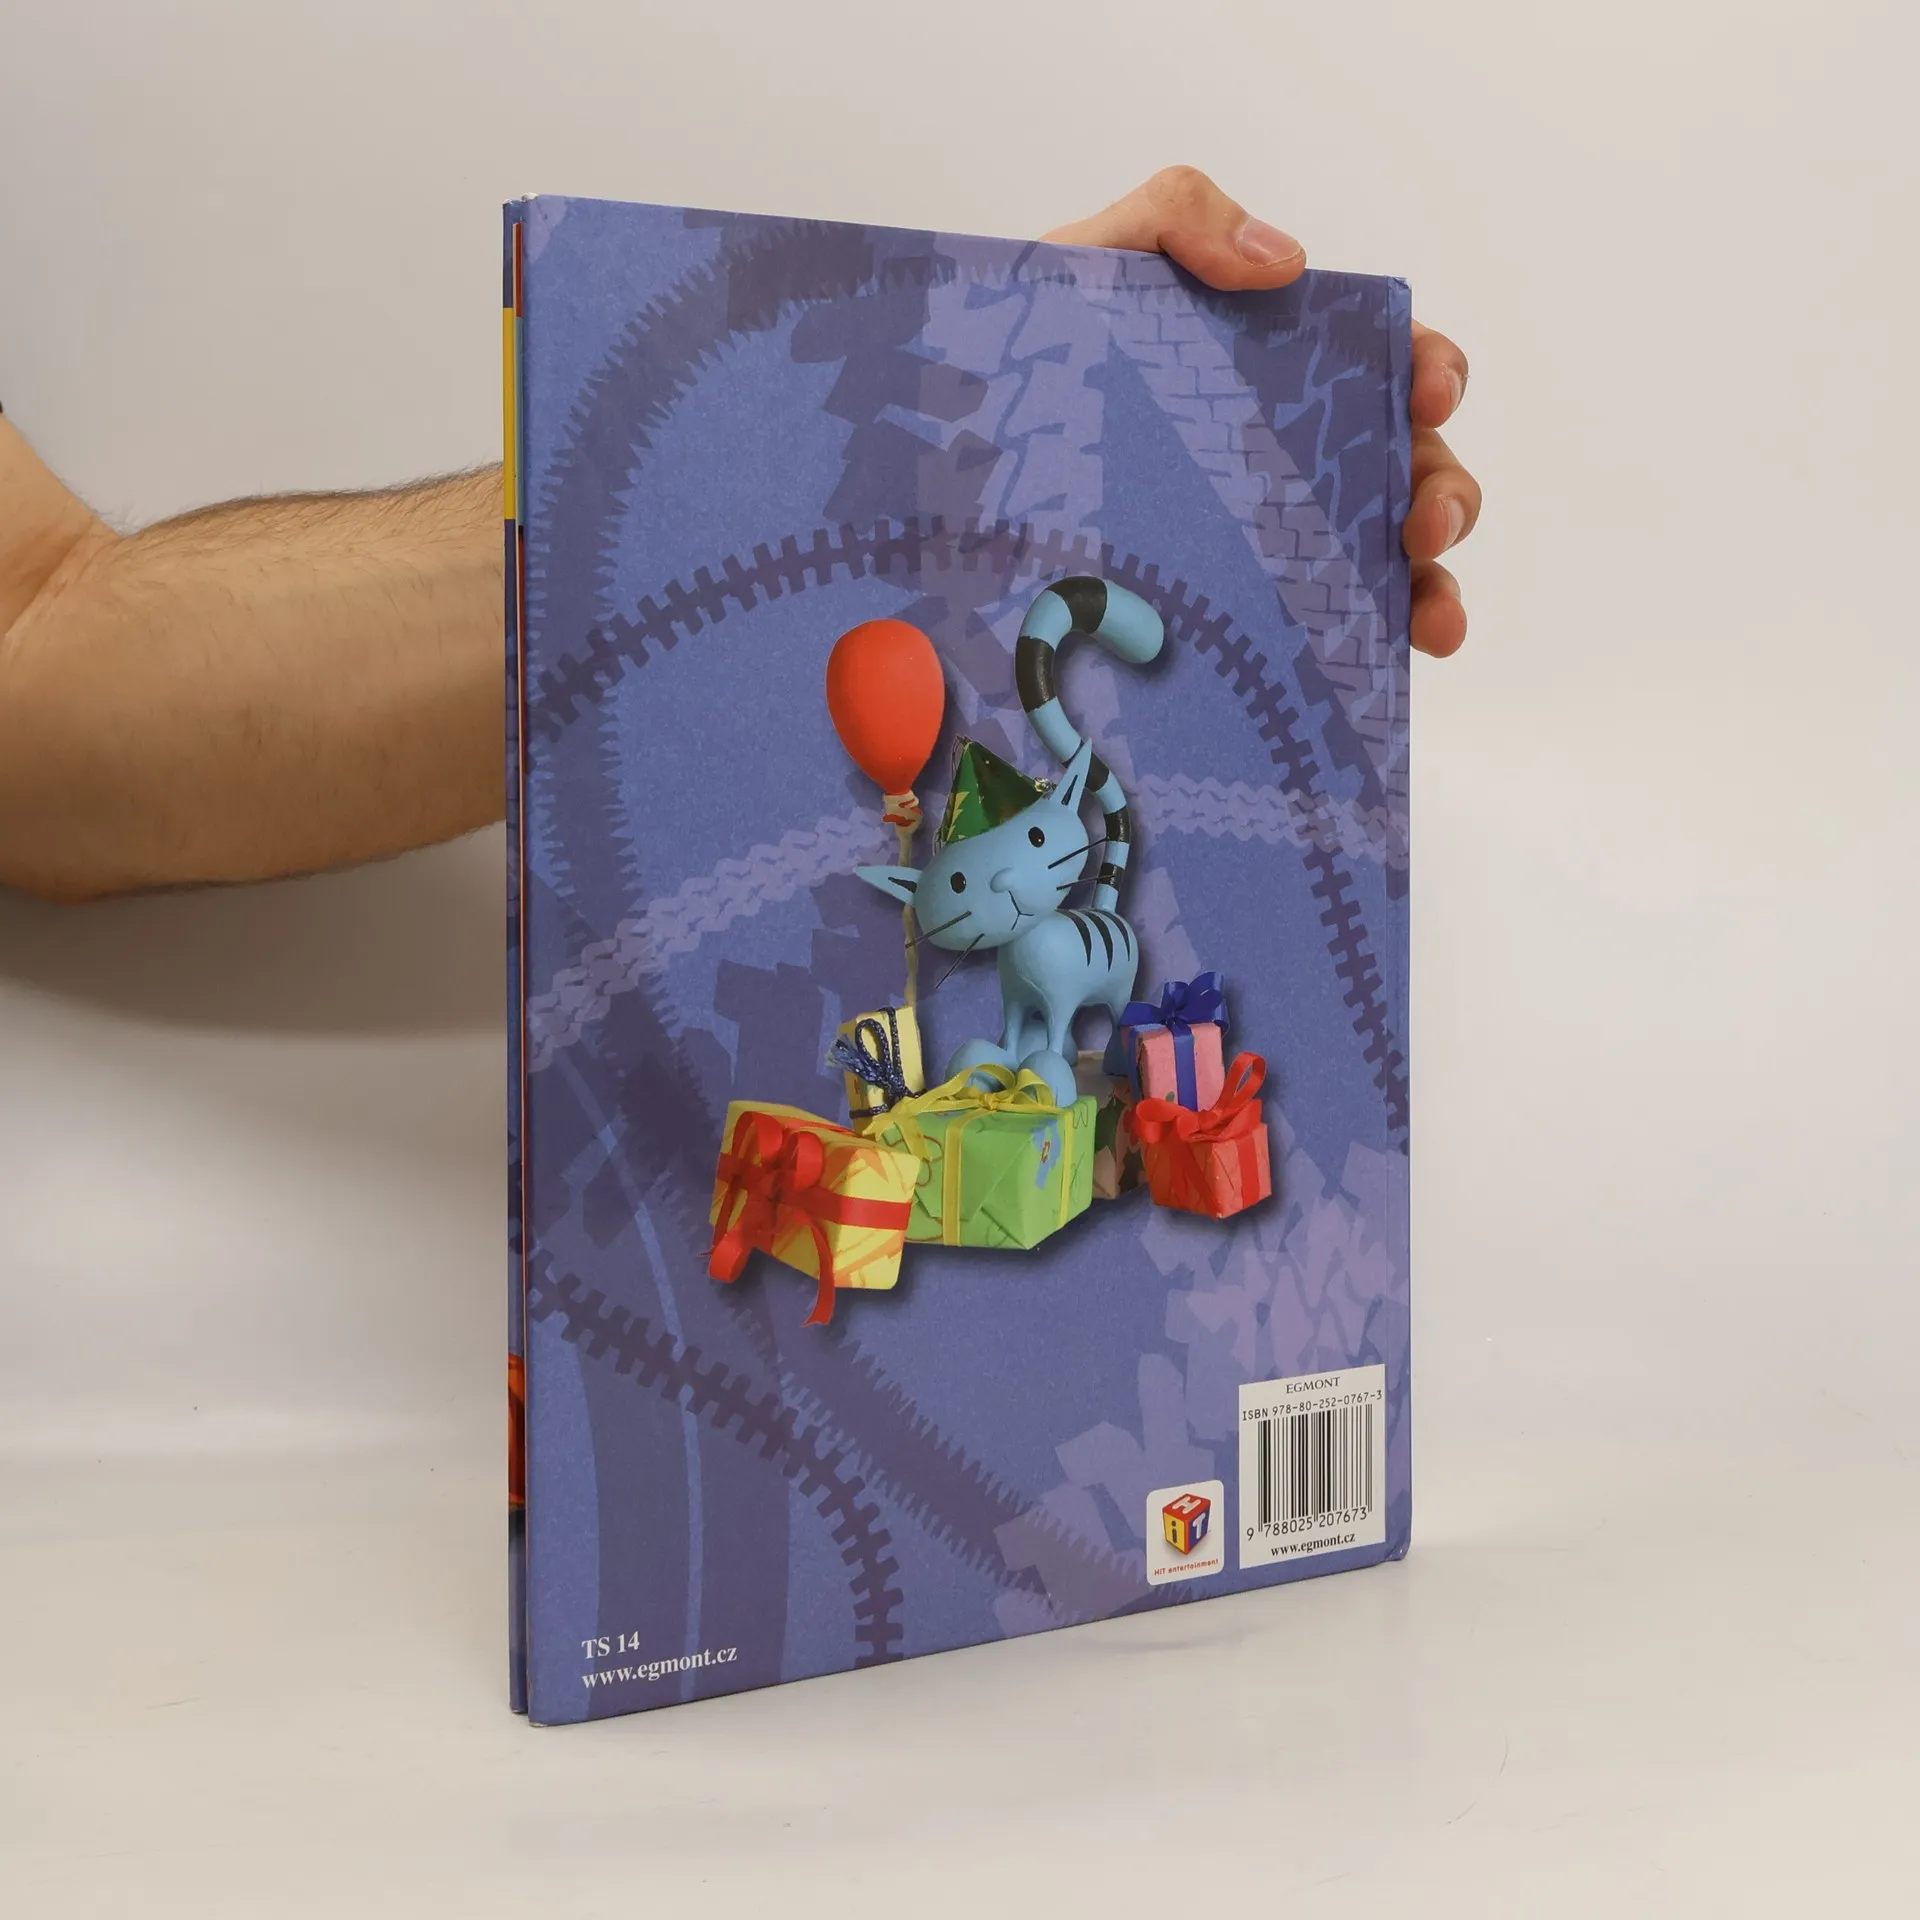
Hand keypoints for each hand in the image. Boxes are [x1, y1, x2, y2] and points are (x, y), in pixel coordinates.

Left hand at [1043, 167, 1476, 658]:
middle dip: (1443, 492)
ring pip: (1387, 560)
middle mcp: (1288, 458)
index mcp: (1275, 369)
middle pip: (1408, 467)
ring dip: (1432, 585)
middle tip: (1423, 521)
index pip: (1382, 362)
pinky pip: (1322, 631)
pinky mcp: (1232, 613)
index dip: (1429, 370)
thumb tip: (1286, 259)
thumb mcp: (1090, 260)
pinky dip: (1376, 643)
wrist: (950, 463)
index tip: (1426, 390)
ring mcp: (1267, 539)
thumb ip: (1176, 215)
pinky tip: (1390, 658)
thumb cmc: (1028, 358)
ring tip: (1430, 617)